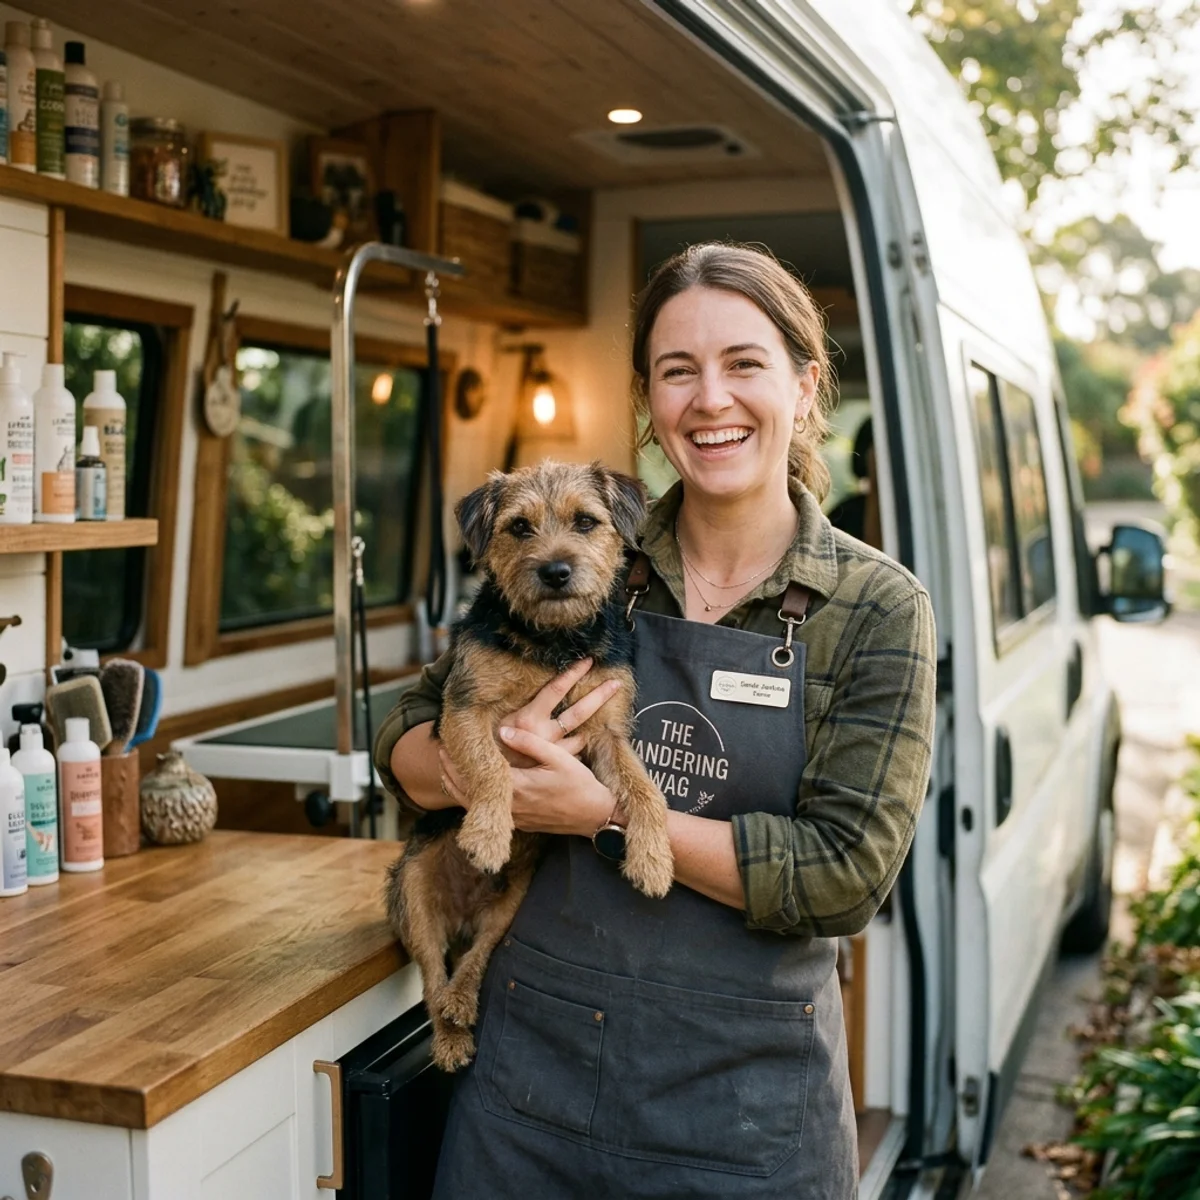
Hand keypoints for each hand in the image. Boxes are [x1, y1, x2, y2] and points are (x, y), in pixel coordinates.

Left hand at [439, 727, 613, 837]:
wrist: (595, 817)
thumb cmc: (580, 785)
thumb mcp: (558, 758)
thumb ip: (530, 743)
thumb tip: (502, 733)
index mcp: (517, 788)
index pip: (476, 776)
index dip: (458, 762)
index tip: (446, 745)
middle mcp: (511, 807)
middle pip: (467, 794)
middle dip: (451, 774)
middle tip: (441, 754)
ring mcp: (514, 819)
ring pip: (475, 806)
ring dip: (460, 787)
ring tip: (449, 769)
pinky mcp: (520, 823)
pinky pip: (488, 811)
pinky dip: (474, 798)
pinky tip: (473, 786)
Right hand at [494, 657, 621, 766]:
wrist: (487, 779)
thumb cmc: (488, 745)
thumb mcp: (498, 721)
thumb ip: (515, 707)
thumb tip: (526, 685)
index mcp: (528, 718)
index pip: (555, 690)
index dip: (573, 674)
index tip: (588, 661)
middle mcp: (544, 734)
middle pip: (578, 712)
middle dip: (599, 696)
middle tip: (616, 683)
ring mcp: (552, 751)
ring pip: (580, 733)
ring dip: (592, 722)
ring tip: (605, 712)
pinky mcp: (555, 765)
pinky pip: (574, 751)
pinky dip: (580, 743)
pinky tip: (585, 737)